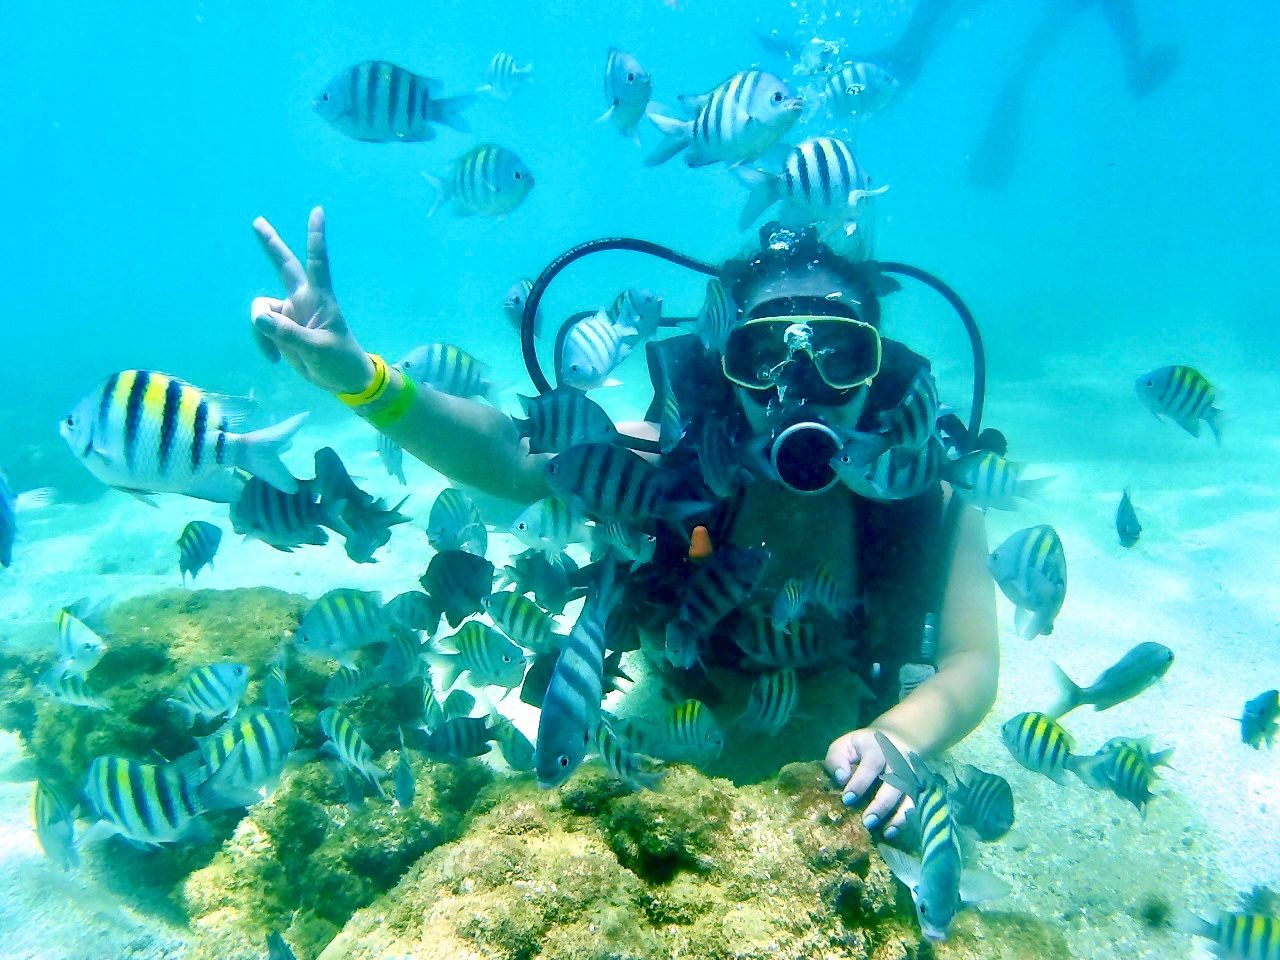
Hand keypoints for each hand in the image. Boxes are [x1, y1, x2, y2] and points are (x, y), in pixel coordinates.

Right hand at [250, 206, 374, 394]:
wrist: (342, 381)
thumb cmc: (339, 360)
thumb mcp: (316, 349)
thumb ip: (288, 334)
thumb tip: (258, 317)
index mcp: (318, 298)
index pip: (317, 261)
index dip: (316, 237)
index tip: (318, 211)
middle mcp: (302, 300)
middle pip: (283, 266)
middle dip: (270, 245)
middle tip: (257, 222)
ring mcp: (290, 313)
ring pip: (260, 309)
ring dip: (262, 331)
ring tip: (277, 354)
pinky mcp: (281, 328)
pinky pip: (260, 328)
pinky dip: (263, 342)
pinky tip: (275, 359)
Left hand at [824, 728, 913, 837]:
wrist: (897, 740)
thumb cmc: (864, 746)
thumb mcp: (847, 744)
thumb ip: (837, 758)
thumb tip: (841, 778)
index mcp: (879, 748)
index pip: (871, 765)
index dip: (859, 783)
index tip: (847, 799)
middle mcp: (899, 761)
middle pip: (895, 783)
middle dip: (881, 804)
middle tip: (867, 821)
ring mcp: (912, 775)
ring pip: (910, 796)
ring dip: (899, 816)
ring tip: (885, 832)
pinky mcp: (918, 787)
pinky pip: (915, 805)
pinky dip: (906, 819)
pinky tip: (893, 831)